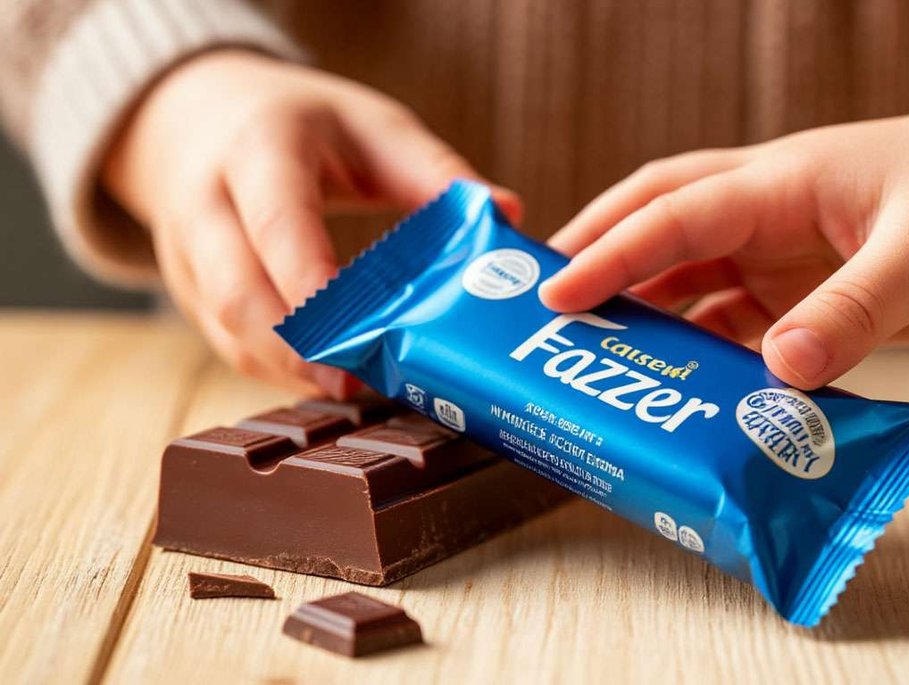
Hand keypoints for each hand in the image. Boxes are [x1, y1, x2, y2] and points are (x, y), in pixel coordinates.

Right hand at [103, 49, 520, 396]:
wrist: (198, 112)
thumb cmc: (304, 123)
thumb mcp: (372, 126)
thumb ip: (435, 172)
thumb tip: (508, 212)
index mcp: (259, 148)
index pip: (279, 223)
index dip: (312, 283)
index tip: (357, 333)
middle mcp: (207, 202)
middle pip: (237, 293)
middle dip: (297, 350)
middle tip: (361, 384)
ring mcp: (187, 252)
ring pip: (226, 329)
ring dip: (288, 369)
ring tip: (355, 390)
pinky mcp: (187, 289)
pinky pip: (225, 342)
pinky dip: (276, 368)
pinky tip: (328, 381)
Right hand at [540, 86, 908, 388]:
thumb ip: (852, 312)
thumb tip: (778, 374)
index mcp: (784, 183)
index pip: (674, 215)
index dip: (610, 253)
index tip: (552, 297)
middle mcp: (774, 215)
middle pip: (663, 230)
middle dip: (603, 264)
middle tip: (545, 315)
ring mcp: (795, 255)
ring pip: (699, 283)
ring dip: (653, 318)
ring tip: (605, 365)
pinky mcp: (820, 294)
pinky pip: (747, 325)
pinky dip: (715, 355)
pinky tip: (696, 390)